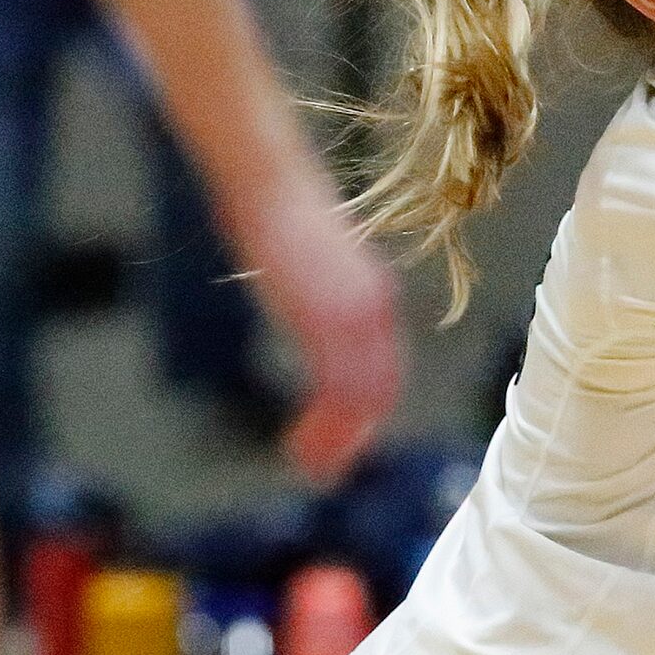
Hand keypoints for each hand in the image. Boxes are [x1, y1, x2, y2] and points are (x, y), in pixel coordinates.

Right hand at [229, 188, 404, 485]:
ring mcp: (356, 320)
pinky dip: (325, 432)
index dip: (368, 404)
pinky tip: (304, 452)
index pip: (383, 363)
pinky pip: (339, 395)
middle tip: (330, 467)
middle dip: (355, 433)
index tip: (348, 432)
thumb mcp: (301, 258)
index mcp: (372, 291)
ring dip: (339, 442)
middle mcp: (375, 308)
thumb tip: (299, 294)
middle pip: (379, 389)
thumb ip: (312, 289)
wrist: (270, 183)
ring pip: (362, 401)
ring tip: (316, 470)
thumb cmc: (273, 208)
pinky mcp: (331, 327)